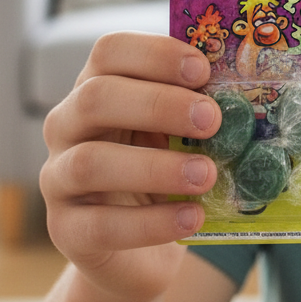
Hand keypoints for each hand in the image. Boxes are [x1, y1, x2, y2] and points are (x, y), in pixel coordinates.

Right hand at [39, 33, 218, 301]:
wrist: (137, 250)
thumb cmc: (165, 170)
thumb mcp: (178, 132)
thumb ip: (197, 109)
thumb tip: (243, 95)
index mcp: (98, 86)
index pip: (109, 51)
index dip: (155, 54)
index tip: (202, 70)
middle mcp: (67, 125)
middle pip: (96, 98)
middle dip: (158, 104)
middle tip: (211, 120)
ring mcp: (57, 178)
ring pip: (90, 162)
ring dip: (155, 167)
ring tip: (207, 175)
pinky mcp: (65, 230)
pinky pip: (100, 225)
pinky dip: (152, 223)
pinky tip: (193, 218)